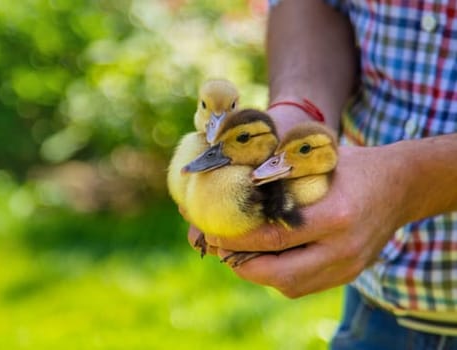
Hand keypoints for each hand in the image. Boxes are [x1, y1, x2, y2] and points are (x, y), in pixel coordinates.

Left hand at [192, 145, 406, 297]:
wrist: (402, 184)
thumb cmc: (350, 165)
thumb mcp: (315, 159)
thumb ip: (277, 170)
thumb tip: (223, 176)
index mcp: (335, 215)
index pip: (274, 237)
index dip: (237, 239)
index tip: (211, 231)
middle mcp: (343, 247)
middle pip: (280, 274)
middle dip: (241, 264)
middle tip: (218, 247)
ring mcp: (348, 265)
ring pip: (290, 286)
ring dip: (256, 272)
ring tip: (235, 251)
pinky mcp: (349, 274)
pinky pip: (304, 285)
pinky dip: (277, 275)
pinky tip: (262, 256)